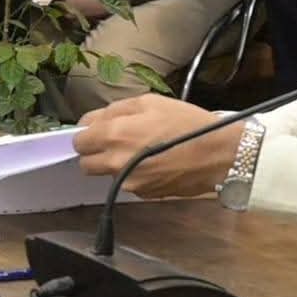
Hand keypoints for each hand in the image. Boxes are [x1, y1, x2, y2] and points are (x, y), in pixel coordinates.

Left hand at [74, 94, 244, 198]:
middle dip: (95, 153)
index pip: (78, 141)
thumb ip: (113, 110)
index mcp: (114, 135)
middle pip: (86, 164)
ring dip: (114, 164)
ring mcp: (130, 183)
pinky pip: (128, 184)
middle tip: (116, 141)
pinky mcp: (144, 195)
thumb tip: (90, 122)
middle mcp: (116, 163)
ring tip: (140, 150)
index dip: (87, 134)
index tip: (98, 130)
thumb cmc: (186, 123)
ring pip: (107, 175)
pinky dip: (134, 174)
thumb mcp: (149, 102)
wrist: (218, 154)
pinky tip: (154, 163)